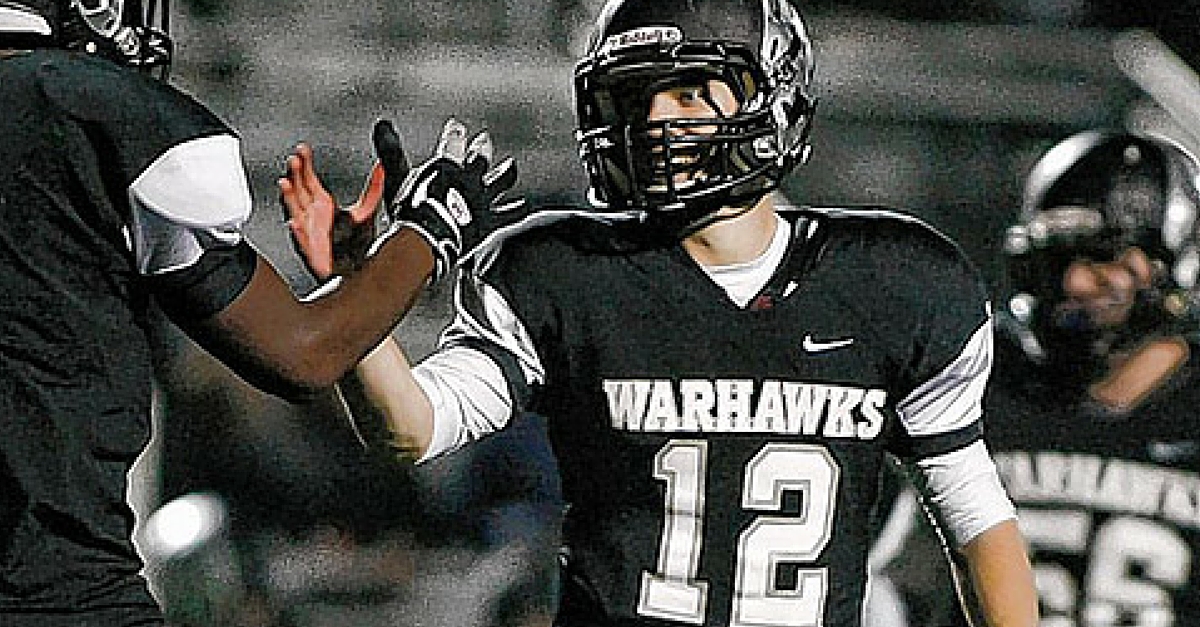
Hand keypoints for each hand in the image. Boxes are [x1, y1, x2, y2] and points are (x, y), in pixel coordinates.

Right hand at [279, 143, 386, 279]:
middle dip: (295, 175)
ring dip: (288, 198)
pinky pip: (301, 241)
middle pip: (299, 190)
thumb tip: (382, 167)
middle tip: (294, 160)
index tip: (302, 149)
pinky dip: (297, 233)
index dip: (304, 163)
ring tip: (285, 183)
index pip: (309, 178)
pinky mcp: (312, 251)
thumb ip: (374, 188)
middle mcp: (313, 215)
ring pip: (294, 212)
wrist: (356, 269)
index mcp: (323, 203)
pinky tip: (294, 224)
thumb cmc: (354, 241)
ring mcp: (309, 231)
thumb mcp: (367, 210)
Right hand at [385, 117, 527, 282]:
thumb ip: (391, 151)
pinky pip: (509, 213)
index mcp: (447, 165)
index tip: (457, 126)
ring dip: (506, 172)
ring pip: (501, 179)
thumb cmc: (410, 211)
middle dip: (482, 147)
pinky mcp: (491, 221)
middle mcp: (469, 178)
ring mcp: (483, 199)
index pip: (453, 142)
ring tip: (511, 166)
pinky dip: (516, 209)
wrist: (432, 239)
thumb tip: (382, 123)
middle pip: (480, 157)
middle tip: (485, 139)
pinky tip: (523, 206)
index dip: (455, 133)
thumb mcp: (396, 179)